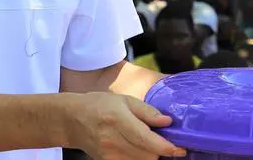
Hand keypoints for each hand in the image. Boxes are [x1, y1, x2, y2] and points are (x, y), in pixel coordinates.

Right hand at [68, 92, 185, 158]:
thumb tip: (168, 122)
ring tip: (151, 144)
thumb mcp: (124, 100)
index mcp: (118, 119)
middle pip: (147, 155)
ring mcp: (107, 154)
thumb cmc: (101, 105)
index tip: (180, 149)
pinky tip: (139, 150)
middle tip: (166, 142)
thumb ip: (147, 111)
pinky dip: (139, 159)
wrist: (72, 120)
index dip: (166, 147)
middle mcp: (112, 140)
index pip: (146, 139)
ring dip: (151, 156)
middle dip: (160, 151)